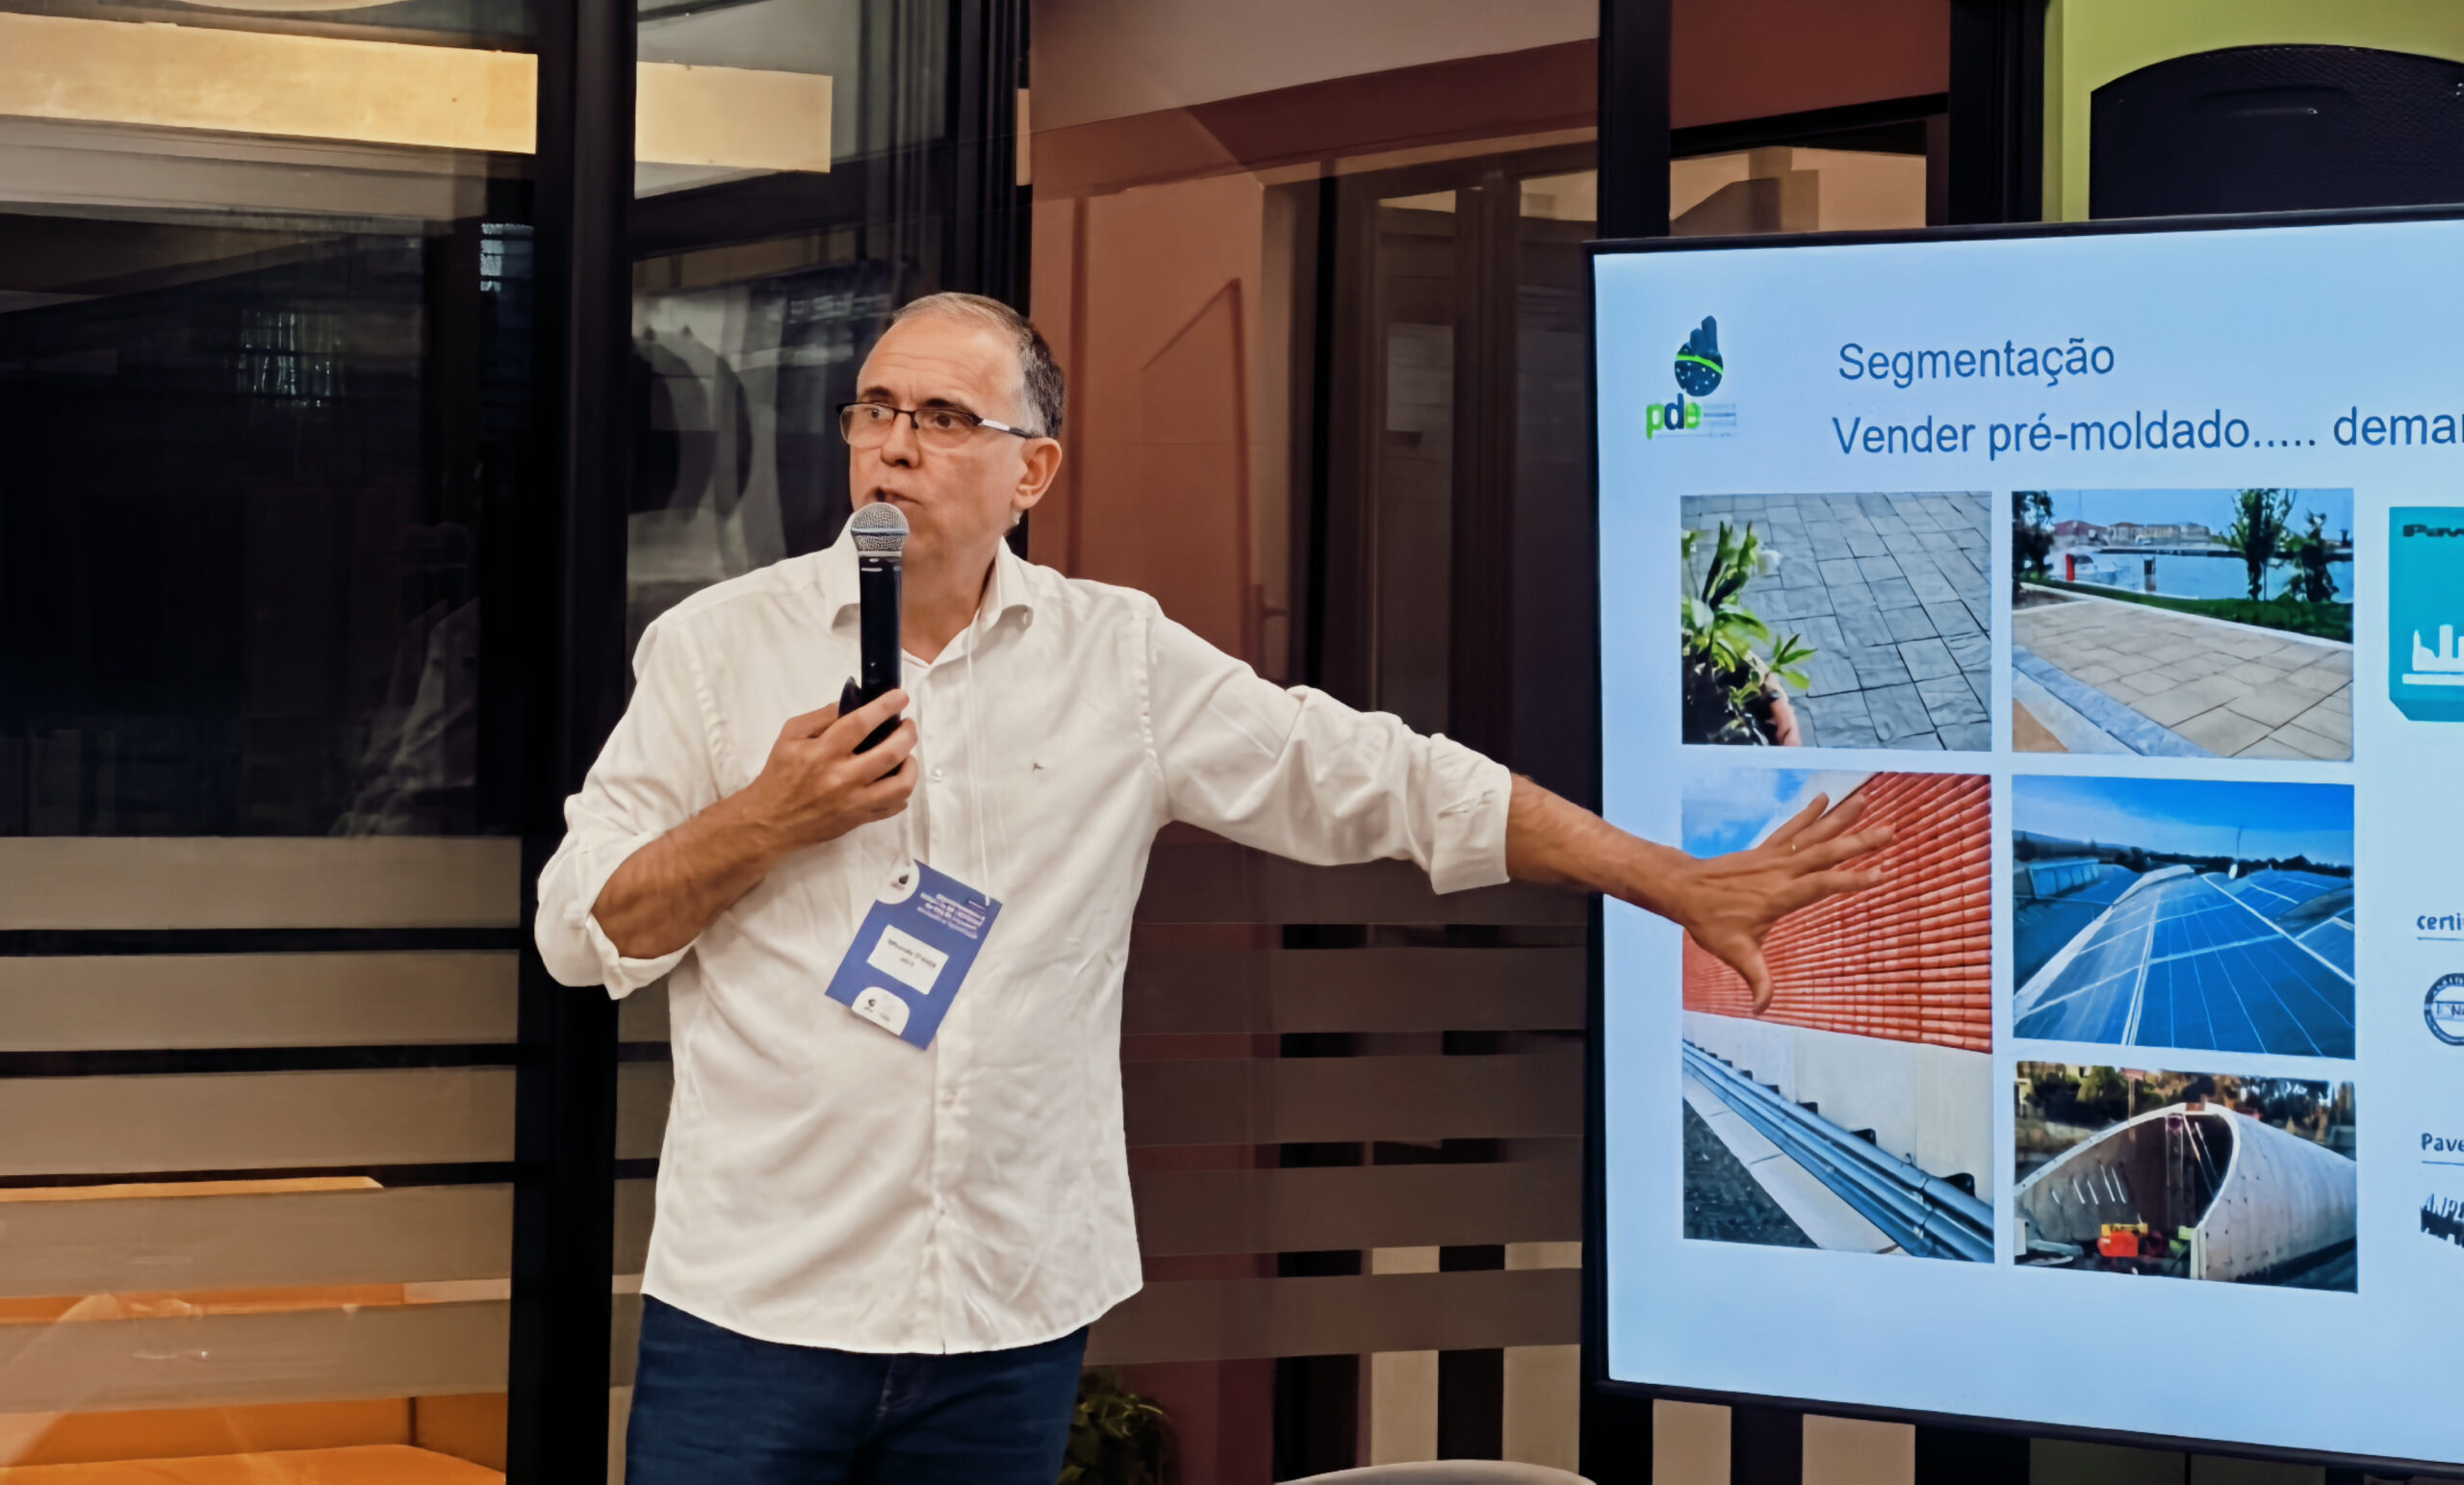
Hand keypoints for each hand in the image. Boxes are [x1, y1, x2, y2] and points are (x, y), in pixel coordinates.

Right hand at [742, 689, 918, 851]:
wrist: (770, 820)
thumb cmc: (780, 773)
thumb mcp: (790, 736)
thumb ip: (821, 717)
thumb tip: (854, 704)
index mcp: (822, 753)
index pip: (861, 723)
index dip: (885, 706)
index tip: (900, 696)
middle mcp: (842, 778)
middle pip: (890, 752)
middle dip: (907, 733)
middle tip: (907, 725)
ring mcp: (854, 802)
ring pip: (900, 784)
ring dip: (911, 765)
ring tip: (906, 754)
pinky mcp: (860, 819)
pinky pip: (894, 806)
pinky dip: (902, 790)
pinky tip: (895, 778)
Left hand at [1658, 794, 1890, 1013]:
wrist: (1683, 889)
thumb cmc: (1710, 922)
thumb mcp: (1735, 953)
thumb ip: (1756, 980)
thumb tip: (1762, 1009)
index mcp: (1780, 895)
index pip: (1822, 884)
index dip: (1850, 879)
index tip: (1880, 873)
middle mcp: (1781, 870)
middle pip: (1826, 852)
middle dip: (1859, 842)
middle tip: (1890, 830)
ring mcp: (1774, 856)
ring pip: (1813, 834)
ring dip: (1841, 818)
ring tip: (1865, 799)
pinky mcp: (1766, 850)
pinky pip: (1792, 828)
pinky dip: (1809, 813)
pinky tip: (1824, 798)